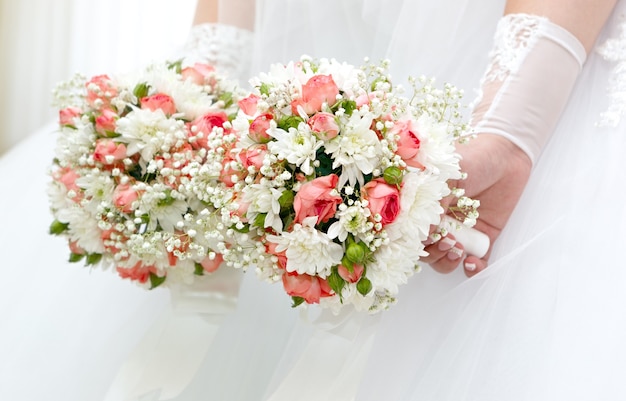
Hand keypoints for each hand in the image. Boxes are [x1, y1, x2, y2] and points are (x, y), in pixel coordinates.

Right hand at [422, 133, 531, 276]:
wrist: (506, 153)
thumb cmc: (472, 157)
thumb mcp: (445, 173)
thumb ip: (432, 201)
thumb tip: (422, 231)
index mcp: (422, 207)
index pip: (407, 232)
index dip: (411, 241)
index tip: (422, 238)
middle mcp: (437, 222)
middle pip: (423, 251)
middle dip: (432, 253)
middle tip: (446, 242)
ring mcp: (459, 232)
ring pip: (443, 260)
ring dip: (447, 262)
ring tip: (459, 251)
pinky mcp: (481, 239)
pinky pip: (474, 262)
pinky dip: (472, 269)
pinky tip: (473, 263)